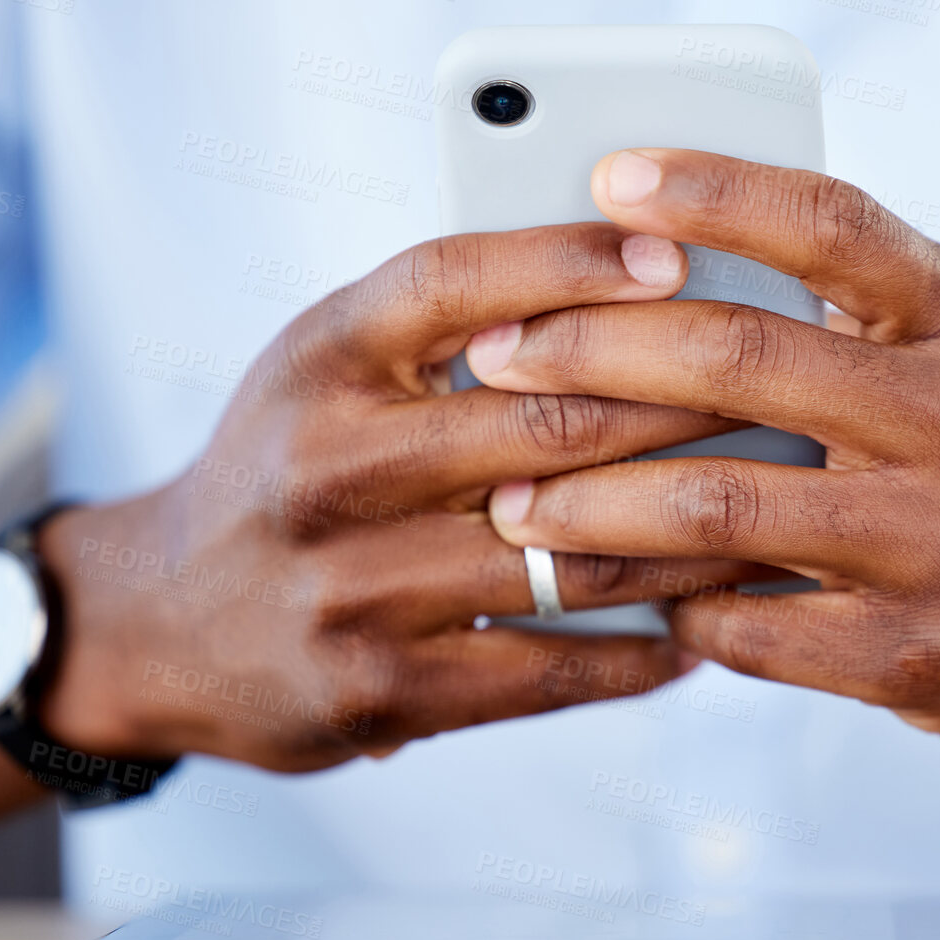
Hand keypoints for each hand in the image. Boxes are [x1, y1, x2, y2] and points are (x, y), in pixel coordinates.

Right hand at [36, 223, 772, 770]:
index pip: (455, 282)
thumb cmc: (285, 468)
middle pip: (542, 423)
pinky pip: (549, 668)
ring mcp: (351, 587)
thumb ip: (445, 327)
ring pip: (568, 556)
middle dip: (682, 407)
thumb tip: (631, 284)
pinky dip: (640, 652)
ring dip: (688, 540)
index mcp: (318, 361)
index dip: (570, 261)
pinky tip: (699, 634)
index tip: (677, 250)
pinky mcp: (380, 688)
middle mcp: (327, 466)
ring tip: (774, 517)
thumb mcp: (325, 368)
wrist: (157, 621)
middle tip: (782, 396)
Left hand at [468, 149, 939, 803]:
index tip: (607, 177)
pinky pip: (751, 628)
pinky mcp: (921, 657)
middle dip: (588, 353)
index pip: (828, 221)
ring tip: (513, 506)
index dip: (711, 186)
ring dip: (591, 507)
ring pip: (717, 507)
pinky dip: (675, 612)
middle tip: (495, 355)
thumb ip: (872, 320)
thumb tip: (691, 271)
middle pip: (738, 359)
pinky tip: (637, 601)